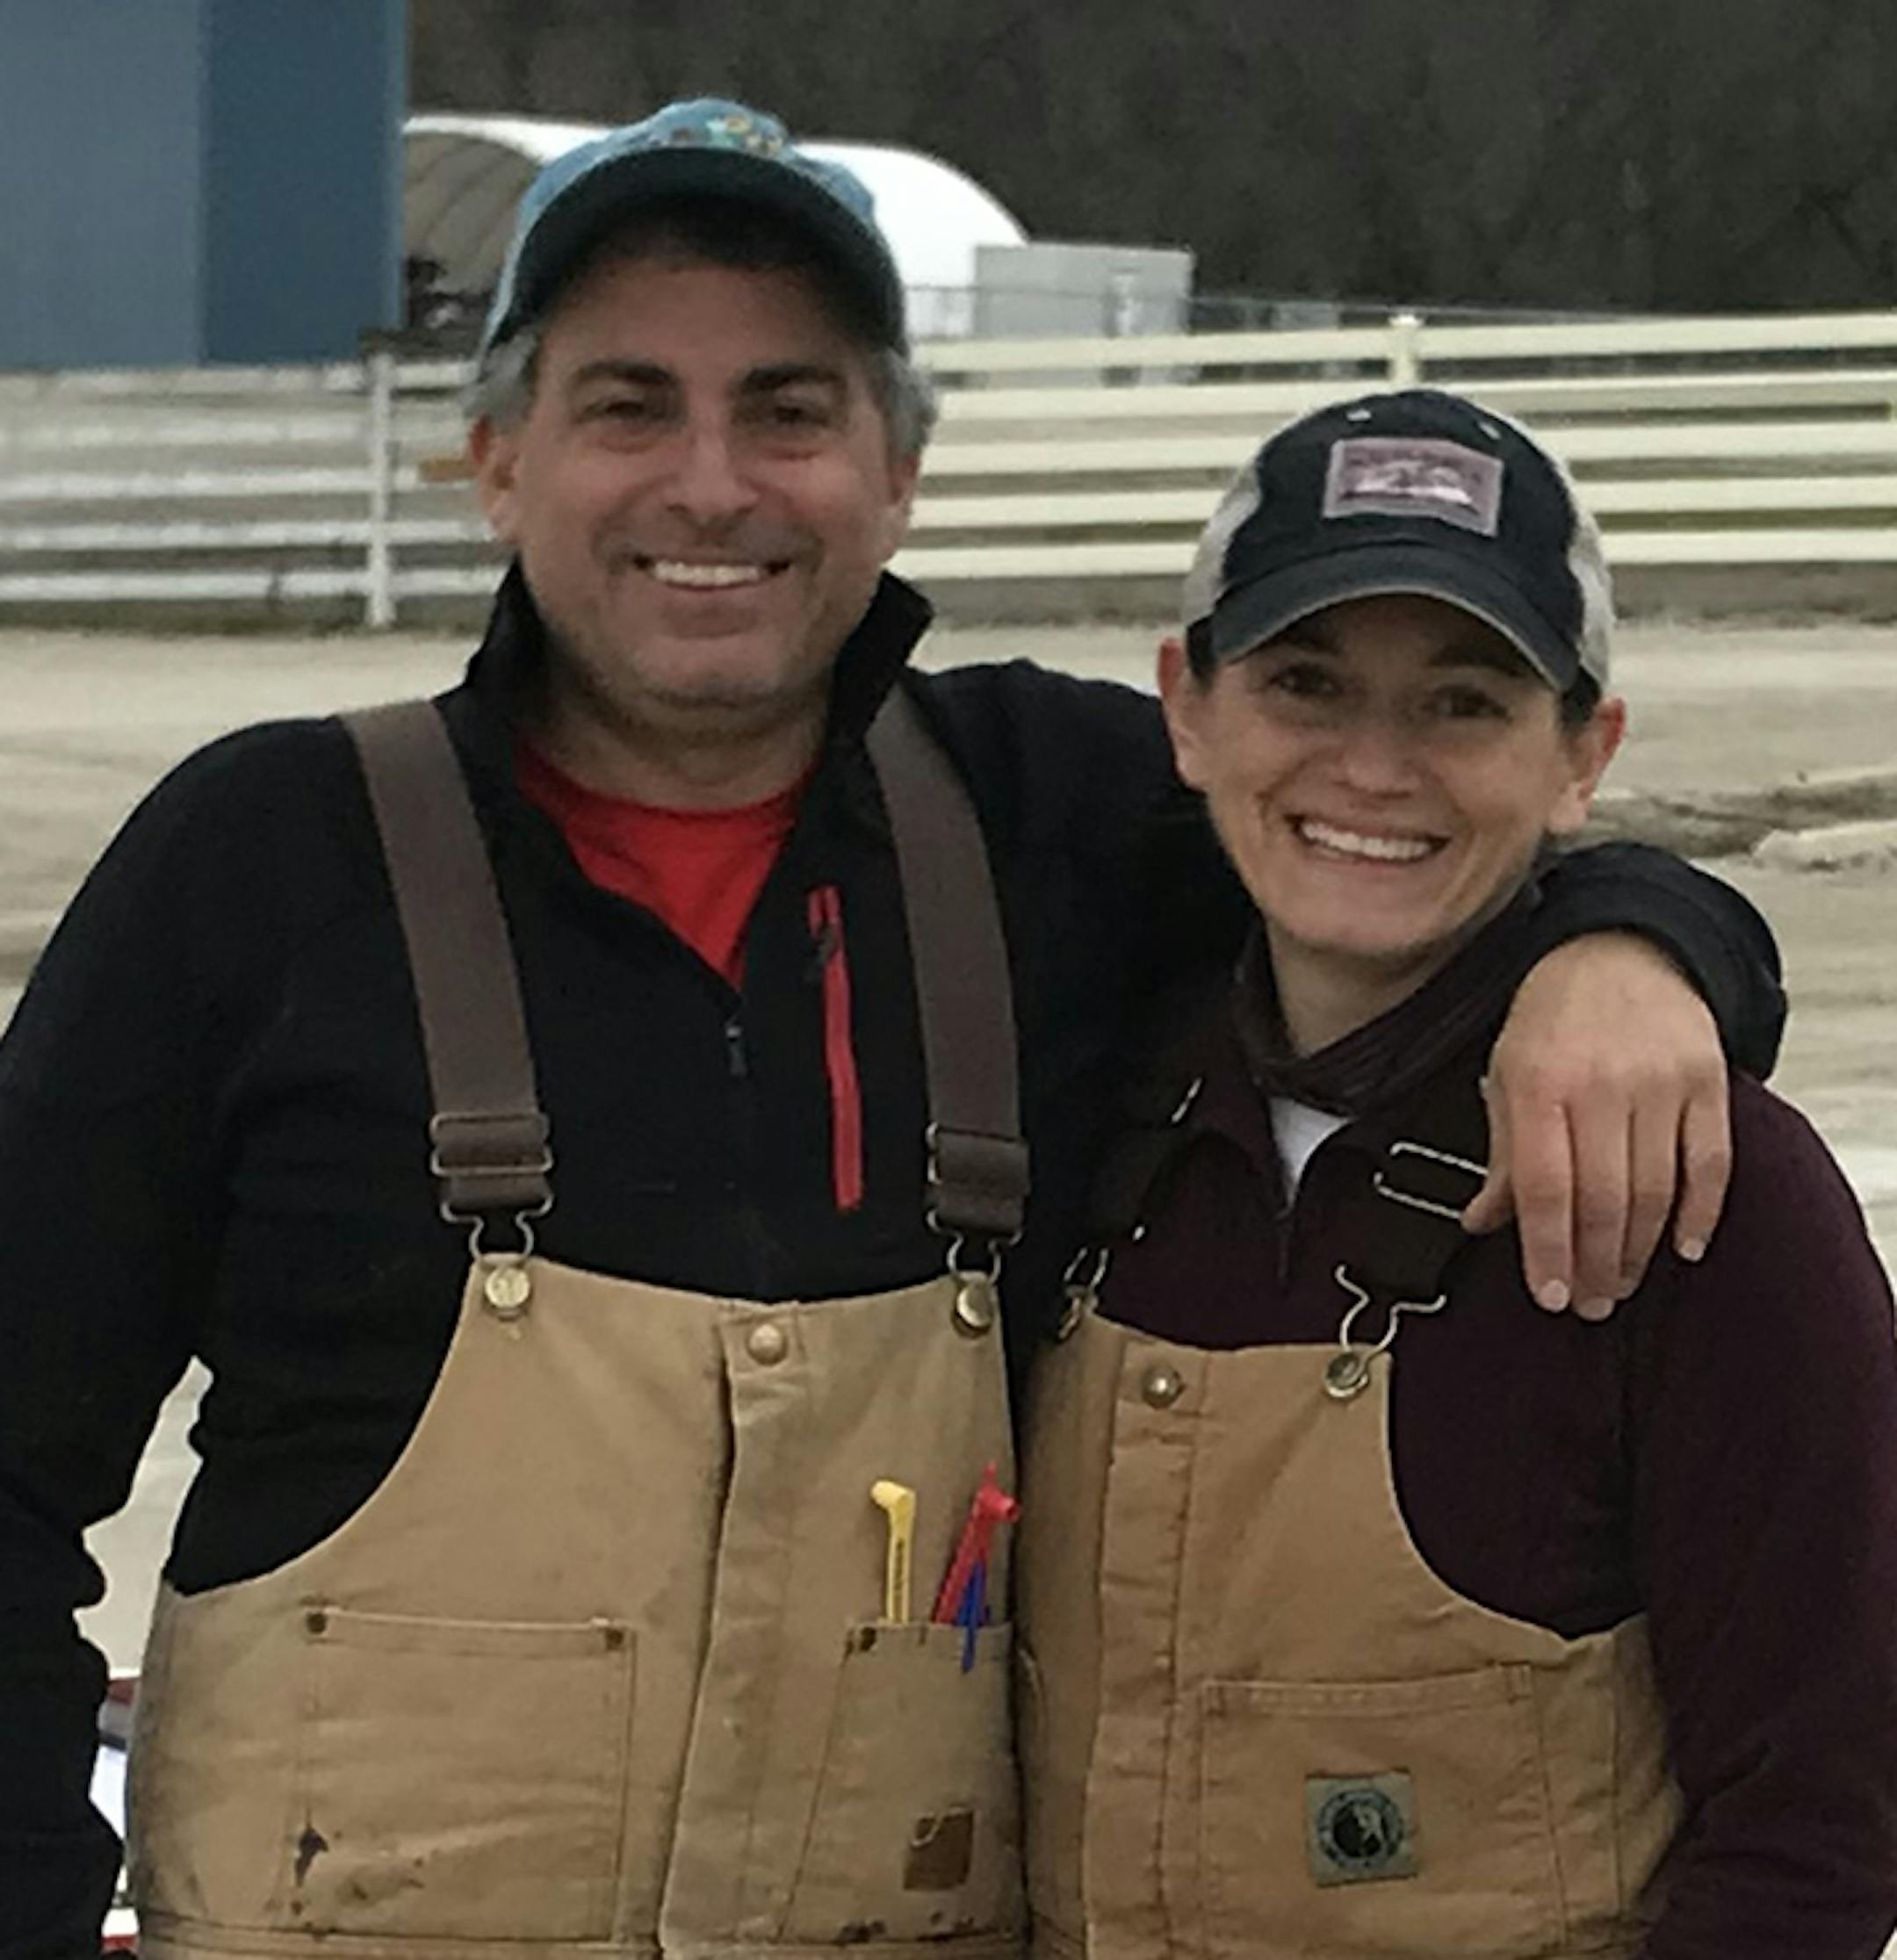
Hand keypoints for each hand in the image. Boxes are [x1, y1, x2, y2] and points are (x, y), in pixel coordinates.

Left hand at [1462, 933, 1730, 1316]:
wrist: (1620, 950)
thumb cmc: (1553, 1019)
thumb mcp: (1506, 1075)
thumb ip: (1502, 1155)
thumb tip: (1483, 1223)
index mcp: (1538, 1084)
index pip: (1544, 1186)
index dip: (1547, 1249)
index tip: (1550, 1296)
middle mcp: (1601, 1085)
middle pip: (1603, 1198)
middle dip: (1596, 1265)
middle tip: (1590, 1306)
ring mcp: (1660, 1083)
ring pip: (1655, 1190)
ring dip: (1639, 1251)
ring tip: (1622, 1285)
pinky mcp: (1706, 1082)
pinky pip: (1709, 1163)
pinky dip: (1700, 1213)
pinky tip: (1682, 1247)